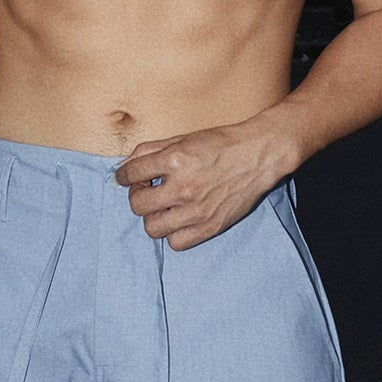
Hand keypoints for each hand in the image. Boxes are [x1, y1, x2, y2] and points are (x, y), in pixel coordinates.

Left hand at [114, 123, 291, 248]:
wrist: (258, 154)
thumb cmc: (221, 144)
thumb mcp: (182, 138)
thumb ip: (150, 150)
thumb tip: (125, 166)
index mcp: (174, 159)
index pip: (130, 174)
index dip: (123, 177)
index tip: (126, 178)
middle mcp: (183, 187)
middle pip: (137, 205)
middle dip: (137, 196)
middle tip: (148, 190)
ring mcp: (196, 210)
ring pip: (152, 228)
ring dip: (153, 217)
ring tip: (163, 206)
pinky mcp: (210, 226)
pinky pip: (176, 243)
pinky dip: (173, 233)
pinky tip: (179, 219)